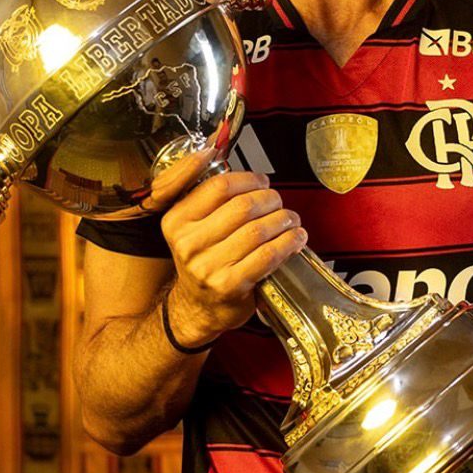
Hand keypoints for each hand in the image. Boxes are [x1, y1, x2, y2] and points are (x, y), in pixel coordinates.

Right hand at [159, 172, 305, 347]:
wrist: (197, 307)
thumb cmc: (202, 260)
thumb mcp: (191, 225)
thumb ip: (209, 196)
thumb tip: (236, 165)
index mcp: (177, 220)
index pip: (219, 186)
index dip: (249, 178)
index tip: (261, 181)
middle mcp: (188, 243)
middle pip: (243, 205)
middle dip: (270, 199)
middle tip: (278, 202)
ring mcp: (208, 266)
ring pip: (258, 229)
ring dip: (283, 220)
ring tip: (290, 219)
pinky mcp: (230, 285)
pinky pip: (268, 255)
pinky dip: (289, 243)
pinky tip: (295, 238)